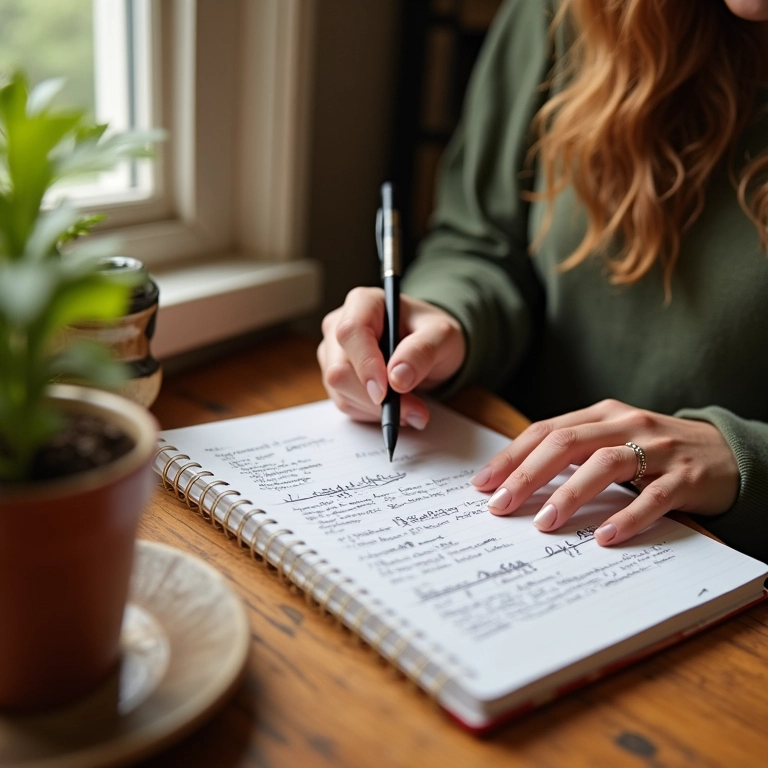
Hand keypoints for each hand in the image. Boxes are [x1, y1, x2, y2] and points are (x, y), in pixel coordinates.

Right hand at [317, 287, 465, 427]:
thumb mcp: (443, 336)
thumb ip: (423, 351)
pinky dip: (372, 413)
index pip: (351, 332)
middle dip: (376, 398)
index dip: (366, 364)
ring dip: (377, 409)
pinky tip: (396, 406)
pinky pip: (346, 404)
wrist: (429, 349)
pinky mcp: (337, 378)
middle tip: (414, 410)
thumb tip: (397, 378)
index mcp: (363, 303)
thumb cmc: (433, 334)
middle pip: (339, 369)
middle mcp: (339, 325)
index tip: (386, 392)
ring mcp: (334, 353)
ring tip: (412, 408)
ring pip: (340, 392)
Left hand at [470, 399, 738, 545]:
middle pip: (566, 444)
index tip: (482, 484)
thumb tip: (518, 480)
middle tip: (500, 506)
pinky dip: (627, 516)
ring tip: (543, 523)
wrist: (726, 452)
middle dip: (527, 475)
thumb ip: (573, 450)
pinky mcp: (687, 478)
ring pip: (605, 465)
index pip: (546, 431)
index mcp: (601, 414)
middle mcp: (626, 424)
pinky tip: (604, 537)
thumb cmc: (654, 449)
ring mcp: (657, 449)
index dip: (511, 457)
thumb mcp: (612, 438)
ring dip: (569, 494)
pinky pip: (653, 496)